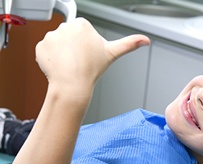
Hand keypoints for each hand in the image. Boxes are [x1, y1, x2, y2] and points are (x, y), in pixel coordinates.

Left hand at [35, 18, 149, 94]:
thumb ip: (129, 44)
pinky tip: (59, 66)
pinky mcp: (40, 46)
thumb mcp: (113, 53)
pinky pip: (46, 50)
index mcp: (82, 24)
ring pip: (58, 43)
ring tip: (69, 65)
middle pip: (69, 35)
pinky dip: (51, 58)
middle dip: (73, 46)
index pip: (82, 30)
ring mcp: (51, 36)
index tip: (87, 54)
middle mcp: (65, 27)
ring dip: (62, 53)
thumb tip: (146, 40)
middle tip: (79, 60)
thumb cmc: (92, 70)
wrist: (72, 85)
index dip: (85, 44)